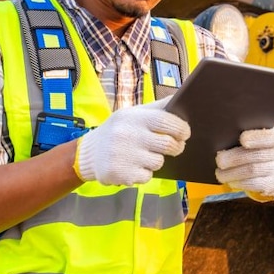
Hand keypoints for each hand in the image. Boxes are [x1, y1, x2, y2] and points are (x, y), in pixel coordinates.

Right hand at [75, 98, 190, 185]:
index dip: (180, 128)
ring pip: (159, 162)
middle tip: (176, 147)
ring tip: (145, 155)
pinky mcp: (121, 174)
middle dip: (177, 147)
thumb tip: (180, 97)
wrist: (88, 153)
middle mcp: (128, 135)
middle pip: (168, 144)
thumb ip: (156, 108)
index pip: (165, 121)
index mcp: (133, 118)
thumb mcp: (133, 114)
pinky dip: (144, 173)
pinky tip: (133, 166)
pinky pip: (147, 176)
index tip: (185, 133)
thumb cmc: (118, 131)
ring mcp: (124, 156)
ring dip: (157, 160)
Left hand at [215, 127, 273, 201]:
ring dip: (233, 173)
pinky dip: (239, 183)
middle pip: (258, 155)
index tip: (242, 139)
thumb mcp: (264, 136)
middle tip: (219, 159)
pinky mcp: (273, 186)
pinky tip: (230, 181)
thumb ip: (250, 134)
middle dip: (235, 157)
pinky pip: (254, 185)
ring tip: (219, 173)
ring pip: (253, 171)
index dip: (257, 138)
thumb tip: (226, 137)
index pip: (271, 137)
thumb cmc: (264, 146)